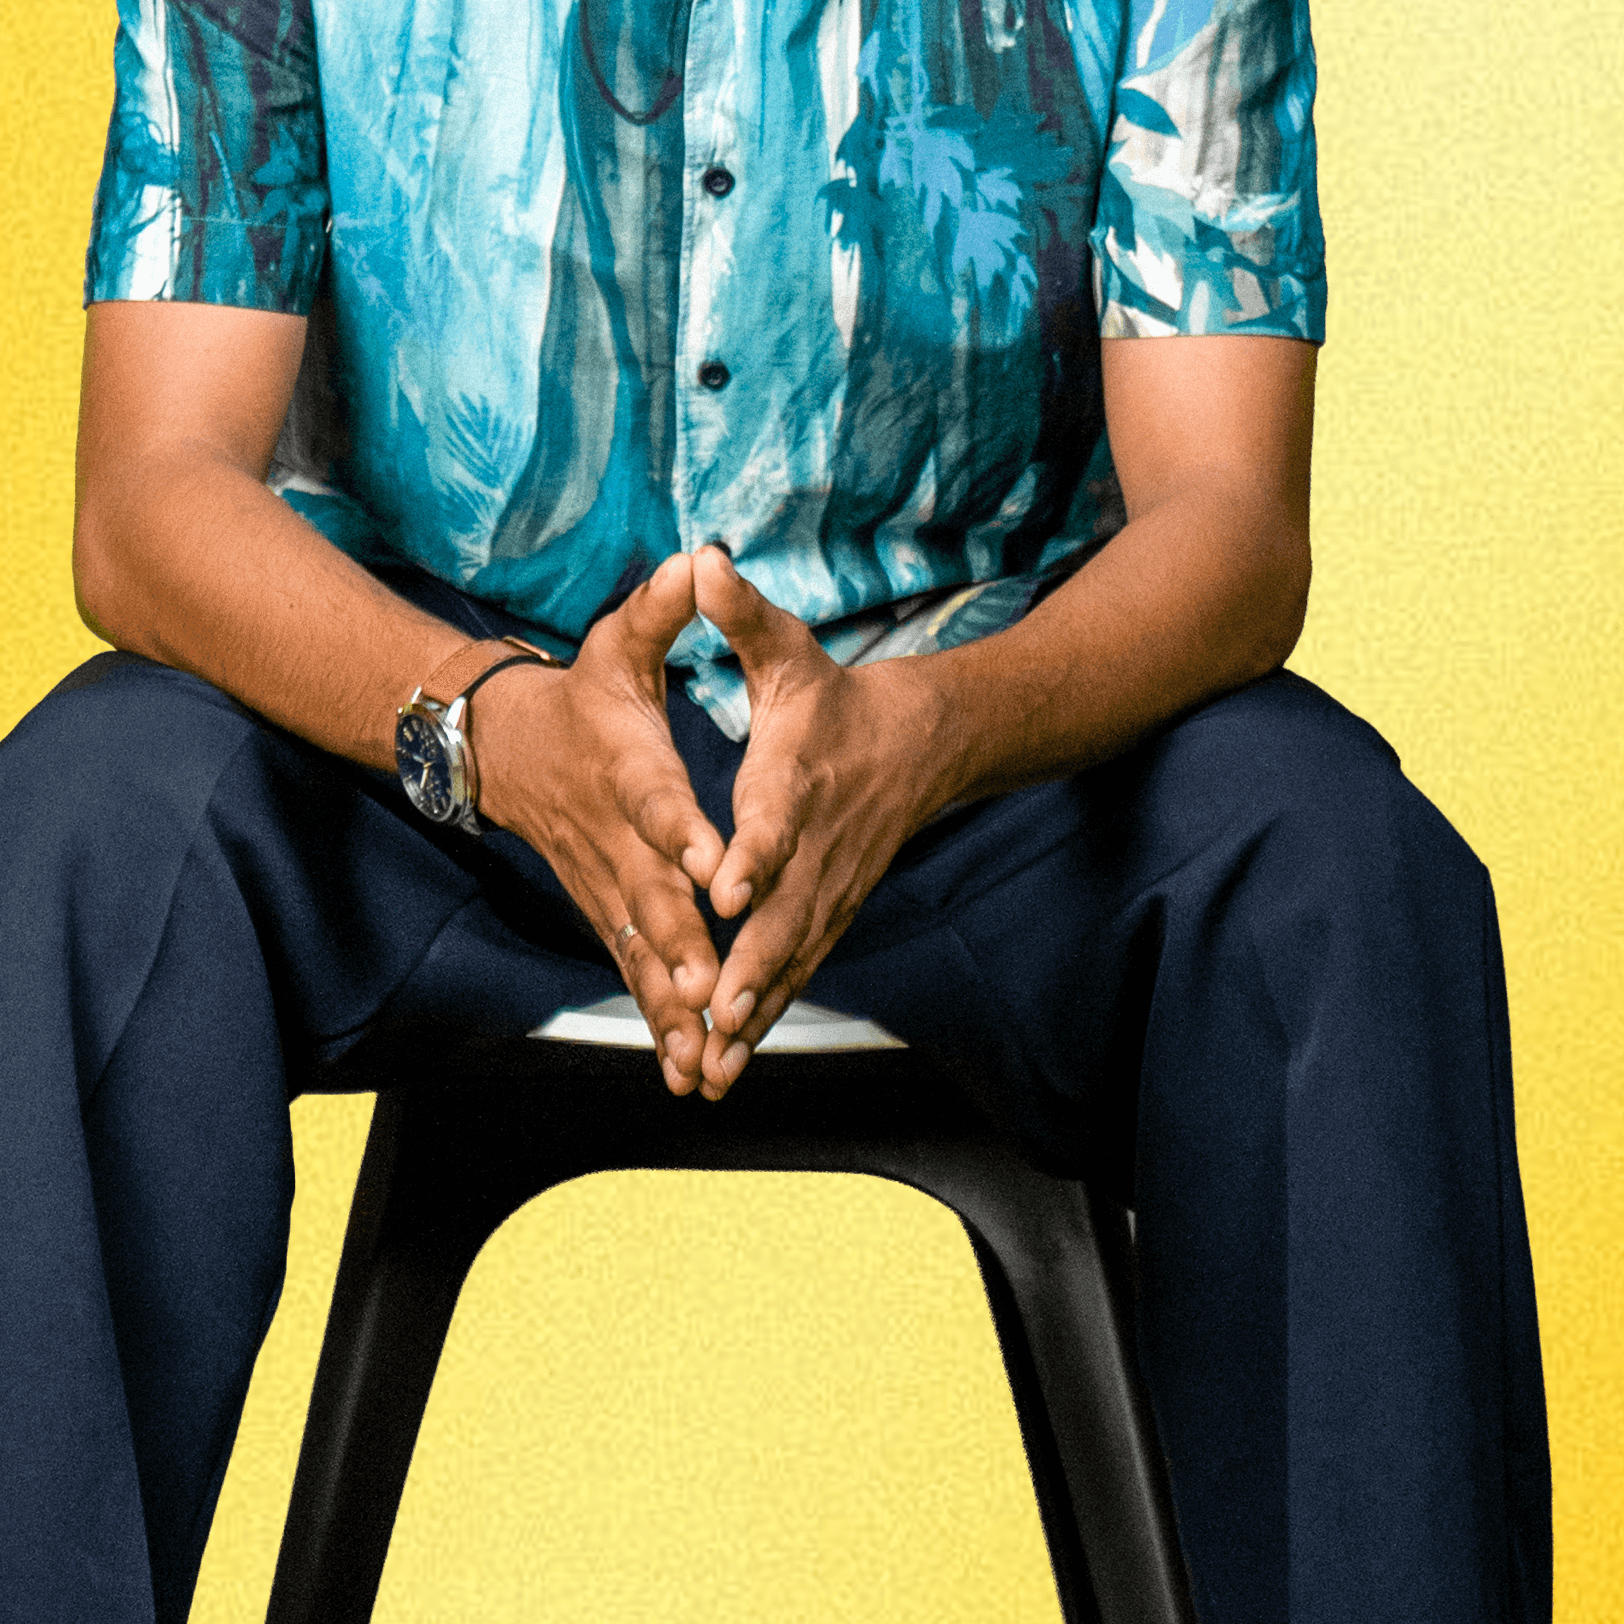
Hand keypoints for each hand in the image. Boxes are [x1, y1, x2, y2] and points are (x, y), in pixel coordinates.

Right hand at [469, 556, 732, 1092]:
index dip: (681, 828)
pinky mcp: (606, 915)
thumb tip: (703, 556)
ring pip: (641, 951)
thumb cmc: (580, 692)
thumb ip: (663, 608)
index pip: (655, 799)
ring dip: (670, 1004)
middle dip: (682, 944)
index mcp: (626, 767)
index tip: (710, 862)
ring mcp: (605, 885)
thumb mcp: (617, 640)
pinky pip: (635, 974)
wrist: (503, 749)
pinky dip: (658, 1023)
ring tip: (703, 1054)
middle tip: (713, 987)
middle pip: (650, 895)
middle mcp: (612, 837)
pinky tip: (689, 1070)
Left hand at [685, 547, 951, 1095]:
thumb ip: (741, 613)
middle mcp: (816, 847)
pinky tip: (731, 1062)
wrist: (923, 743)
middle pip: (783, 915)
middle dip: (748, 968)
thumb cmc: (836, 697)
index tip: (725, 890)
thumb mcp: (789, 649)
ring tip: (714, 1065)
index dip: (752, 856)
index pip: (775, 824)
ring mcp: (828, 890)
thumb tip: (701, 557)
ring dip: (753, 1013)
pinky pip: (796, 975)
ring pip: (789, 960)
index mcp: (797, 781)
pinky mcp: (829, 916)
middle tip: (713, 1013)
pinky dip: (766, 1020)